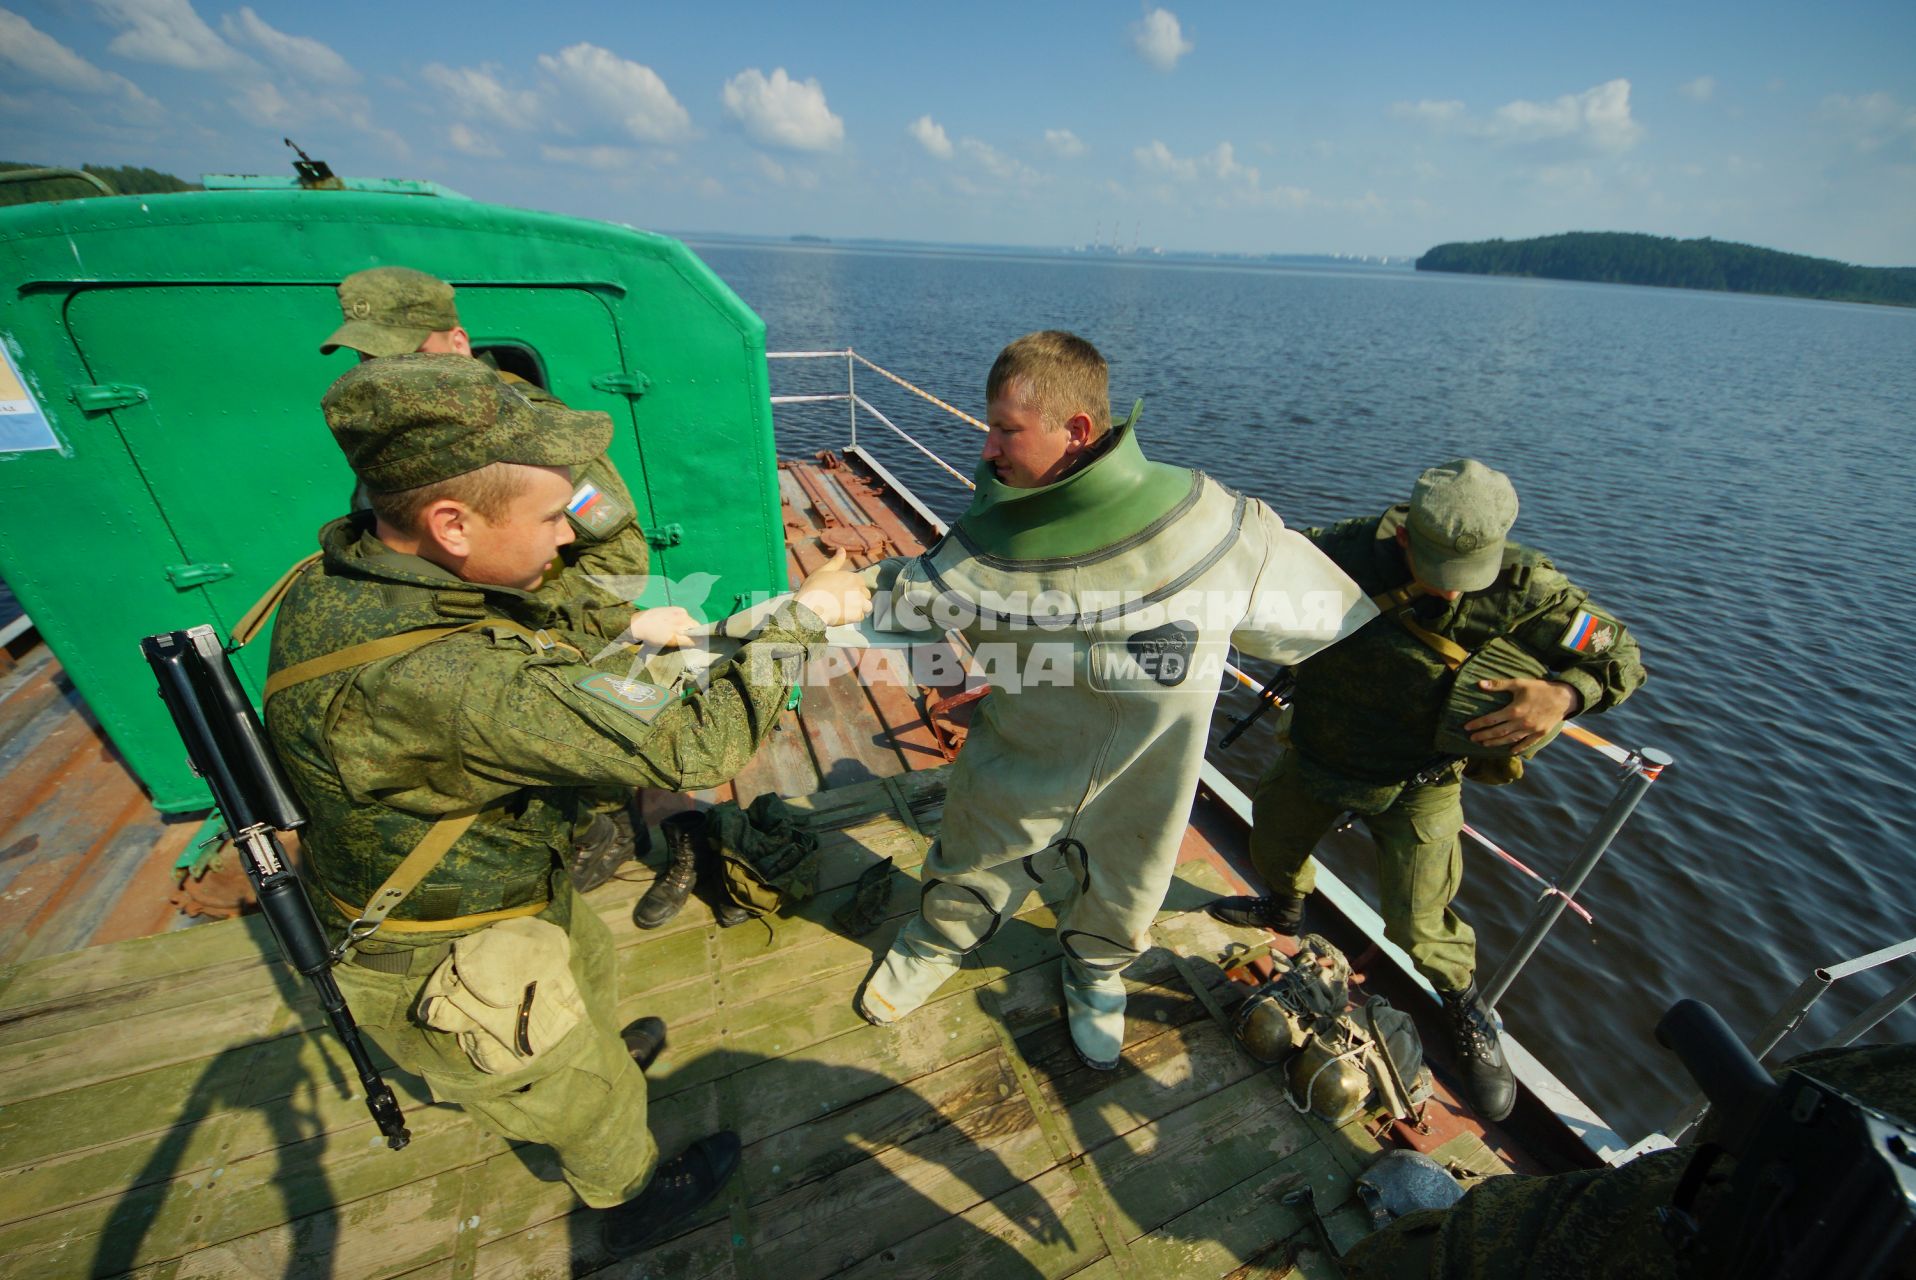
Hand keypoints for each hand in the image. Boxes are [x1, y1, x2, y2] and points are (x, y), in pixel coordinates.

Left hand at [624, 606, 697, 648]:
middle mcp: (682, 620)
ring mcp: (680, 613)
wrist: (640, 624)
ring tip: (677, 629)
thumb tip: (698, 641)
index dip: (698, 641)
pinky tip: (674, 621)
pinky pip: (685, 615)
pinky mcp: (677, 608)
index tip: (696, 643)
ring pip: (691, 621)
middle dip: (693, 632)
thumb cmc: (652, 637)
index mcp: (680, 631)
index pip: (696, 637)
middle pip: (696, 627)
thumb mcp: (669, 643)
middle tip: (685, 636)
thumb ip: (684, 642)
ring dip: (688, 626)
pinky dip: (683, 619)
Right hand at [794, 549, 872, 627]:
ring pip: (866, 606)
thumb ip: (836, 561)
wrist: (810, 606)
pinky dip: (854, 617)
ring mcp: (859, 603)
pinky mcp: (856, 615)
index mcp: (854, 577)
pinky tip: (844, 615)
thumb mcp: (824, 570)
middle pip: (865, 595)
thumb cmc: (815, 587)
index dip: (853, 587)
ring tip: (846, 609)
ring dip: (859, 607)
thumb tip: (842, 549)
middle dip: (857, 597)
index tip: (843, 591)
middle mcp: (860, 589)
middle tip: (843, 601)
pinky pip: (860, 617)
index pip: (861, 583)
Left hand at [1464, 678, 1579, 749]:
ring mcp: (1531, 730)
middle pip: (1498, 732)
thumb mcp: (1519, 683)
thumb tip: (1479, 684)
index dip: (1478, 724)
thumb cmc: (1540, 688)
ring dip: (1496, 743)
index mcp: (1514, 710)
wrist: (1564, 697)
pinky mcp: (1540, 734)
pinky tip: (1509, 751)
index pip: (1491, 719)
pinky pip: (1527, 744)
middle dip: (1483, 736)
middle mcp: (1521, 722)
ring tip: (1484, 744)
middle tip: (1472, 739)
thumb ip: (1499, 685)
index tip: (1467, 727)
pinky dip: (1517, 748)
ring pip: (1510, 740)